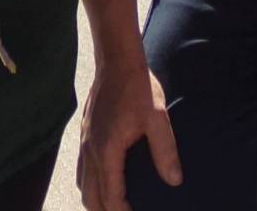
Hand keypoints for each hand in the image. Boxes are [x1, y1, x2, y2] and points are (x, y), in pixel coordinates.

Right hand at [79, 64, 181, 209]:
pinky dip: (91, 184)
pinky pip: (82, 169)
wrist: (116, 60)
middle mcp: (90, 150)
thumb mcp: (157, 118)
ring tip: (117, 206)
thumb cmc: (138, 88)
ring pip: (82, 185)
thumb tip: (174, 180)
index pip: (111, 197)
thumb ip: (165, 151)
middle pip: (90, 198)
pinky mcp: (84, 134)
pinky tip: (107, 181)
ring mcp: (84, 142)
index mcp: (107, 150)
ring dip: (97, 200)